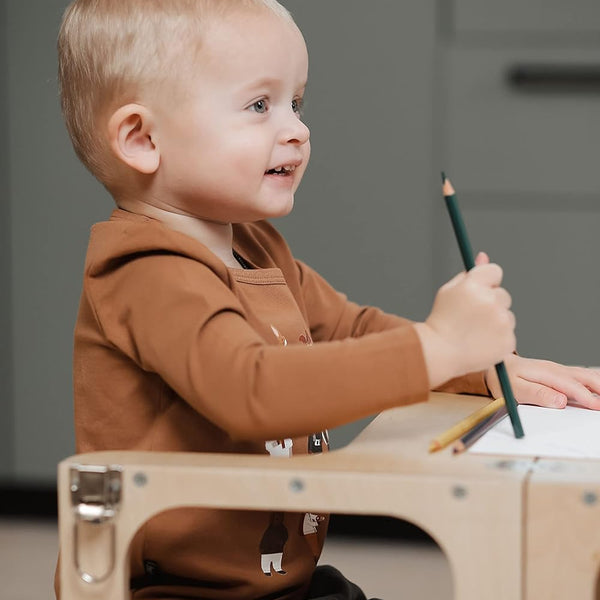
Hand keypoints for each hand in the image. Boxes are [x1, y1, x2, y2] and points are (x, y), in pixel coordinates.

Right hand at [415, 253, 515, 386]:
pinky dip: (498, 337)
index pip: (495, 271)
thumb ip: (468, 274)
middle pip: (503, 294)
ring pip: (507, 314)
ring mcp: (501, 322)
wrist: (440, 352)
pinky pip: (508, 332)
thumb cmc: (441, 321)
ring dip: (496, 320)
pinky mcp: (508, 340)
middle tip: (471, 316)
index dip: (486, 281)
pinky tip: (480, 341)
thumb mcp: (448, 291)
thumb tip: (484, 257)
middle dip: (491, 302)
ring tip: (474, 331)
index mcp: (474, 286)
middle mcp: (490, 301)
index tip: (478, 292)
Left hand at [485, 355, 599, 409]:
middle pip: (584, 377)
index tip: (597, 407)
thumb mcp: (515, 389)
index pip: (571, 385)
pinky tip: (598, 390)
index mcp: (546, 373)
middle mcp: (555, 369)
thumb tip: (560, 401)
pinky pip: (580, 376)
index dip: (586, 397)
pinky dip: (593, 382)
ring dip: (598, 385)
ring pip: (585, 375)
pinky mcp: (559, 373)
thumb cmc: (505, 378)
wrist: (498, 365)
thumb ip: (537, 394)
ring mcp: (558, 370)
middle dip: (599, 389)